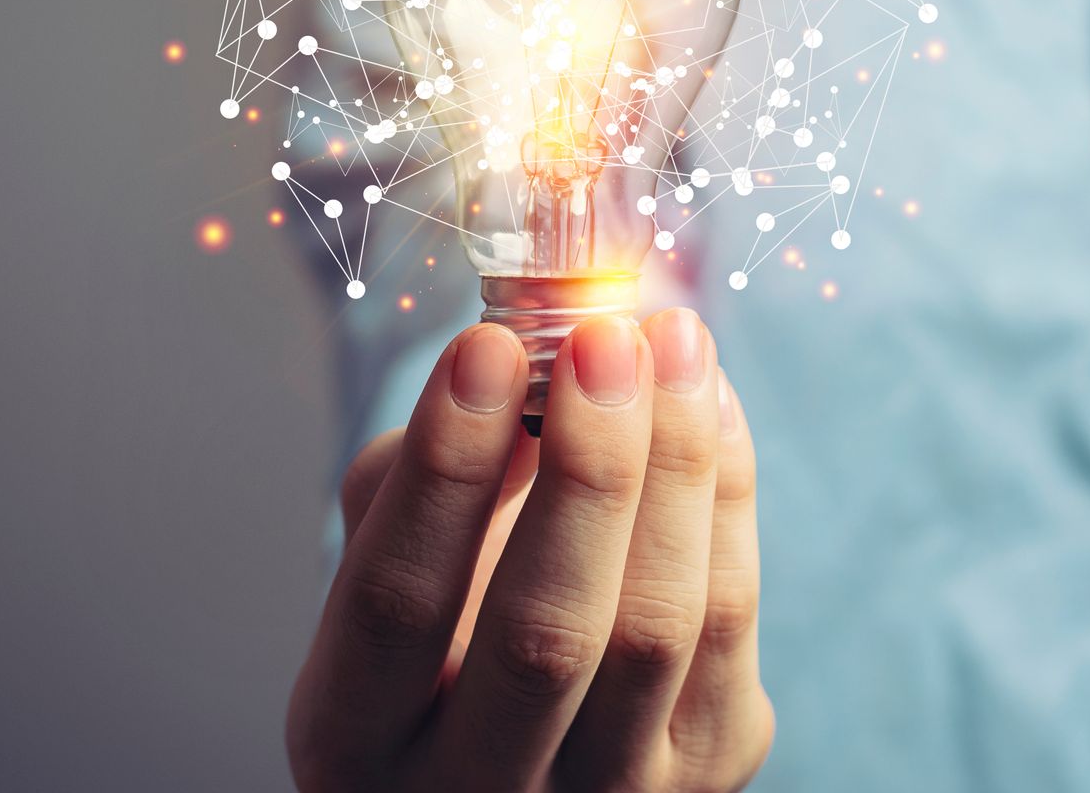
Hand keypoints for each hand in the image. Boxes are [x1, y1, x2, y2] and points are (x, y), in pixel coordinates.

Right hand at [287, 310, 772, 791]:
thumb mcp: (379, 574)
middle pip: (546, 633)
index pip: (398, 606)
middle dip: (585, 469)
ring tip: (673, 340)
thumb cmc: (433, 633)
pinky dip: (726, 493)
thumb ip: (416, 483)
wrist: (524, 764)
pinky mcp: (708, 769)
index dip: (444, 470)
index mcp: (357, 748)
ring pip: (658, 625)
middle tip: (601, 341)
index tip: (486, 348)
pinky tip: (708, 399)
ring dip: (675, 463)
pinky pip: (731, 621)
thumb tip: (517, 369)